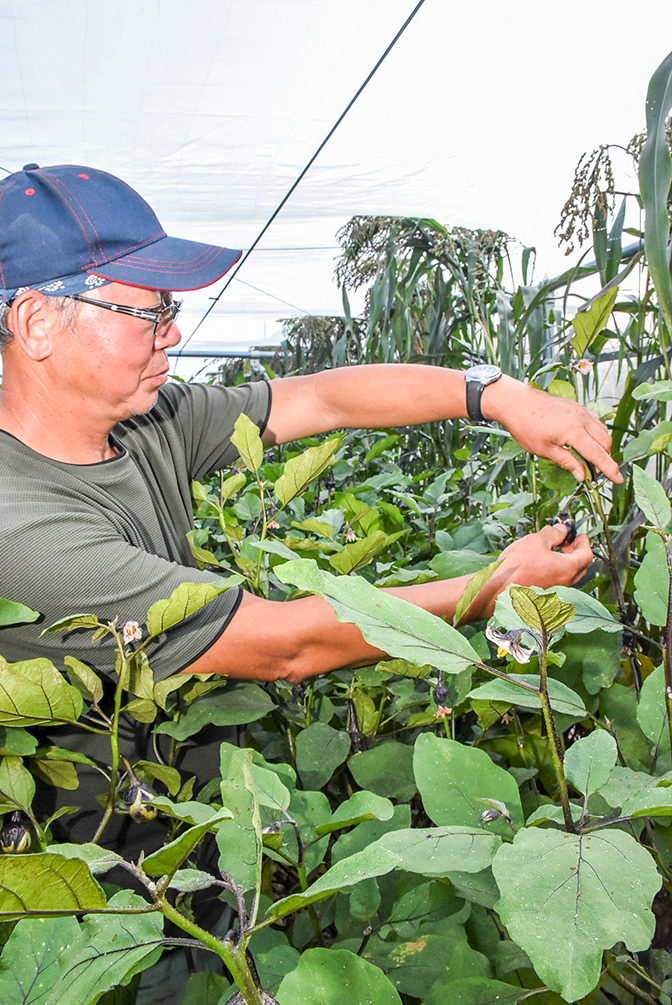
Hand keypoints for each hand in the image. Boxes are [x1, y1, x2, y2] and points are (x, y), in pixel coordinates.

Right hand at [470, 523, 593, 619]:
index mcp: (568, 568)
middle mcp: (565, 582)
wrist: (497, 588)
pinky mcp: (544, 594)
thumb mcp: (536, 540)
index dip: (584, 542)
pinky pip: (558, 580)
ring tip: (553, 550)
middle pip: (581, 566)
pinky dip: (556, 570)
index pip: (587, 554)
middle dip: (576, 551)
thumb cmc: (516, 567)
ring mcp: (555, 590)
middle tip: (568, 541)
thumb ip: (553, 533)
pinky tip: (542, 562)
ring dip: (566, 561)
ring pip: (569, 574)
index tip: (579, 535)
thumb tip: (561, 530)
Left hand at [484, 377, 622, 483]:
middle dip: (605, 458)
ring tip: (589, 457)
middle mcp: (581, 418)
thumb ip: (566, 461)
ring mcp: (580, 410)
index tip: (618, 479)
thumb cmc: (525, 425)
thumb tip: (582, 474)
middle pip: (605, 442)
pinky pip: (595, 420)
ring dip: (602, 445)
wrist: (516, 401)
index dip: (609, 468)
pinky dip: (596, 432)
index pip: (597, 454)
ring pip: (602, 430)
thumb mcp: (544, 450)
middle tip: (596, 471)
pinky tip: (586, 439)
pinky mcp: (577, 406)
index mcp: (573, 431)